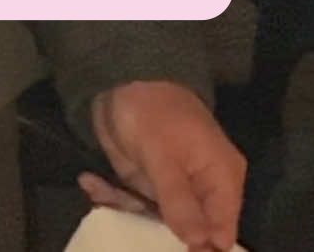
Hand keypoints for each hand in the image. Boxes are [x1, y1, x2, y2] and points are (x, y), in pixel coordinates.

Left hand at [80, 81, 245, 249]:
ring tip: (97, 188)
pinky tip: (91, 182)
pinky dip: (113, 197)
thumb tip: (202, 243)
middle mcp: (202, 188)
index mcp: (221, 180)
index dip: (202, 246)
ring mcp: (174, 187)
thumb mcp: (164, 157)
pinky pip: (134, 203)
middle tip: (126, 207)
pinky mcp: (149, 182)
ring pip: (155, 219)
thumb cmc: (152, 111)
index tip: (173, 245)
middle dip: (152, 228)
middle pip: (187, 232)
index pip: (222, 231)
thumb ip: (181, 202)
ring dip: (124, 209)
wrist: (121, 77)